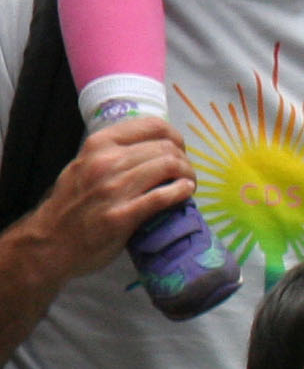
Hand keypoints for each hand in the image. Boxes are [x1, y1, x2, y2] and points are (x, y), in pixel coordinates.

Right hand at [20, 115, 192, 278]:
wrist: (50, 242)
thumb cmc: (72, 205)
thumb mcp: (85, 166)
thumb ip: (113, 153)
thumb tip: (152, 147)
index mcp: (99, 145)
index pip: (153, 125)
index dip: (175, 137)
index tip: (179, 151)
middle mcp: (106, 161)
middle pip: (166, 147)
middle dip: (184, 160)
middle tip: (186, 174)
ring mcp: (114, 188)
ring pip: (169, 166)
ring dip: (188, 175)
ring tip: (188, 184)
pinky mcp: (122, 215)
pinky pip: (163, 196)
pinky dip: (182, 192)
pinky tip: (186, 193)